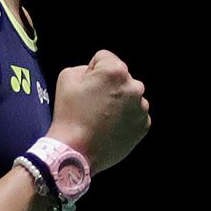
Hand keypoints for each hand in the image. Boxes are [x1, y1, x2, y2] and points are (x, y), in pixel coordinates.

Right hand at [51, 50, 150, 169]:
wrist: (76, 152)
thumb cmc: (69, 114)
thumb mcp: (66, 77)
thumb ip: (83, 67)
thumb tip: (94, 73)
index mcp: (116, 71)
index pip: (104, 58)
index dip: (92, 71)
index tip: (85, 87)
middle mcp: (135, 87)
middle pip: (120, 77)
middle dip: (109, 85)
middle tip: (93, 103)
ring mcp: (141, 108)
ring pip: (129, 96)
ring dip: (119, 101)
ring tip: (101, 117)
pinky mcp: (144, 126)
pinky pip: (134, 114)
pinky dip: (125, 118)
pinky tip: (110, 127)